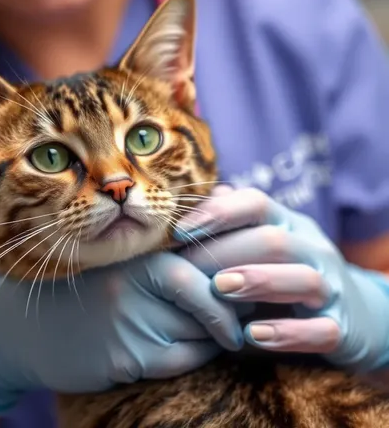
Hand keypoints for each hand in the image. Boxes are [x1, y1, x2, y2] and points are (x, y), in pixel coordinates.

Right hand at [0, 252, 242, 416]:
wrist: (22, 330)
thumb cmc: (78, 289)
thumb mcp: (113, 261)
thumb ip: (159, 250)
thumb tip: (218, 242)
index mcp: (136, 250)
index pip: (206, 254)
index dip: (235, 268)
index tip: (251, 279)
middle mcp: (135, 279)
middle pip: (212, 292)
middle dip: (236, 306)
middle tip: (248, 313)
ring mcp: (131, 319)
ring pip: (202, 330)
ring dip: (217, 334)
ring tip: (222, 331)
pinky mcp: (127, 357)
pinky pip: (183, 359)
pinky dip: (195, 356)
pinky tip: (188, 349)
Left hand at [174, 186, 388, 372]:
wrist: (352, 315)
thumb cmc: (285, 275)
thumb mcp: (260, 245)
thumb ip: (231, 225)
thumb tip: (195, 196)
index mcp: (288, 224)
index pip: (255, 203)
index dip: (216, 213)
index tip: (178, 231)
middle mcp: (312, 250)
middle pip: (274, 240)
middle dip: (226, 251)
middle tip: (186, 266)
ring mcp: (330, 289)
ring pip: (303, 278)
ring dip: (258, 281)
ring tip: (219, 289)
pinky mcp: (341, 328)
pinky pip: (320, 330)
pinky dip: (287, 334)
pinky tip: (252, 335)